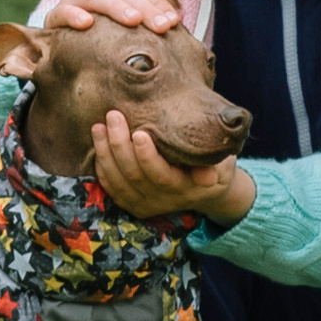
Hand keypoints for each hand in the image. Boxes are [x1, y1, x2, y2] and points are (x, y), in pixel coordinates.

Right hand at [43, 0, 182, 36]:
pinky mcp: (57, 13)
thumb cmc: (100, 31)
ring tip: (133, 20)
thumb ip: (146, 17)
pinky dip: (74, 15)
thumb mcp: (125, 23)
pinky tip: (86, 23)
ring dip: (117, 7)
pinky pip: (65, 11)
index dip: (159, 3)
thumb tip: (174, 20)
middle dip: (146, 8)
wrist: (61, 37)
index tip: (175, 21)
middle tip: (162, 25)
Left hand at [90, 110, 253, 226]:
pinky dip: (102, 168)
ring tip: (99, 127)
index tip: (139, 134)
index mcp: (184, 189)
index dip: (147, 157)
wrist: (207, 190)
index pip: (160, 175)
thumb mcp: (223, 166)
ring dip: (105, 154)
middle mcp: (162, 200)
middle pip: (134, 176)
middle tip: (113, 116)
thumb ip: (218, 166)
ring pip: (119, 182)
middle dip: (120, 145)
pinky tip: (98, 146)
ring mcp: (146, 204)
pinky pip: (112, 188)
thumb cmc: (215, 166)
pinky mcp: (133, 203)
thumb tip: (211, 175)